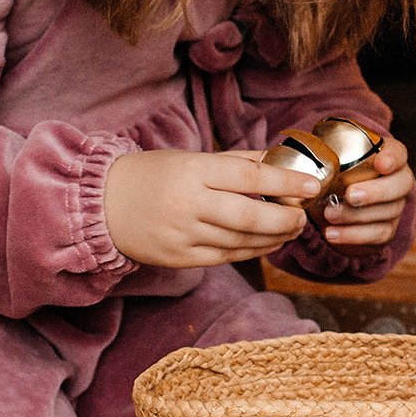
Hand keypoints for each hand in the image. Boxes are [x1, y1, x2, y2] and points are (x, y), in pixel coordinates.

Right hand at [102, 148, 317, 268]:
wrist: (102, 206)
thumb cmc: (153, 175)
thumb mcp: (192, 158)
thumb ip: (238, 161)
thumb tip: (283, 159)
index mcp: (192, 171)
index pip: (250, 176)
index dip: (287, 181)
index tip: (313, 184)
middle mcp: (188, 204)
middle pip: (250, 216)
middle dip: (286, 218)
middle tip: (304, 215)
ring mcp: (182, 235)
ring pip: (241, 241)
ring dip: (274, 237)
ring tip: (292, 228)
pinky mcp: (179, 258)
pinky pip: (226, 257)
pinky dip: (253, 251)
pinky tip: (269, 243)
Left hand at [318, 133, 412, 247]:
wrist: (335, 205)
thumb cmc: (335, 174)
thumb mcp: (332, 159)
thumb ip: (327, 152)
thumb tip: (308, 154)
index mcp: (389, 158)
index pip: (399, 154)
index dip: (393, 158)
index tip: (380, 163)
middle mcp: (398, 182)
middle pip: (400, 185)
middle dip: (376, 191)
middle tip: (349, 195)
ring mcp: (395, 208)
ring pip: (387, 212)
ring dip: (356, 215)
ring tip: (329, 214)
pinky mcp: (387, 230)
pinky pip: (377, 234)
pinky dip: (352, 235)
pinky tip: (332, 233)